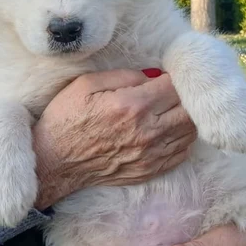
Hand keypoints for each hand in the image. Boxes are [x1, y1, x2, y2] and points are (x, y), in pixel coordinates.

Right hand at [32, 69, 196, 208]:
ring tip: (168, 110)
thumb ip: (125, 75)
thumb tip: (152, 75)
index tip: (163, 77)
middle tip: (168, 93)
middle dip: (183, 97)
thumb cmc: (67, 119)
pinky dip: (180, 138)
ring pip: (190, 131)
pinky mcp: (150, 170)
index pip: (174, 86)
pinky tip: (165, 130)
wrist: (55, 163)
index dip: (172, 77)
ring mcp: (151, 154)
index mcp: (132, 105)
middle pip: (189, 109)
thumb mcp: (86, 84)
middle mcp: (146, 131)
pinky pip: (182, 152)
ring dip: (184, 117)